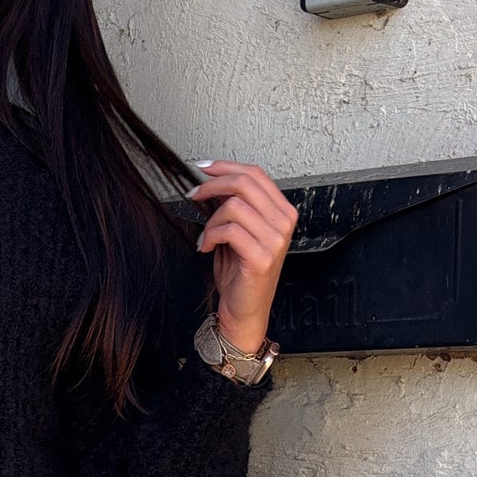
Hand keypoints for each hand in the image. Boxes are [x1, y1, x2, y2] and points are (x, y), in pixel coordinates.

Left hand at [187, 161, 297, 355]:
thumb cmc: (241, 272)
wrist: (244, 310)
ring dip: (210, 220)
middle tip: (193, 195)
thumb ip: (233, 205)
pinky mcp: (262, 257)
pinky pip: (229, 230)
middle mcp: (283, 223)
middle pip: (244, 183)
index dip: (225, 166)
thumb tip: (211, 181)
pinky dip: (210, 236)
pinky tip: (207, 246)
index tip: (202, 167)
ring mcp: (275, 240)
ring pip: (233, 206)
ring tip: (206, 236)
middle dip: (211, 185)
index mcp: (281, 211)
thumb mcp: (238, 231)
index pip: (255, 174)